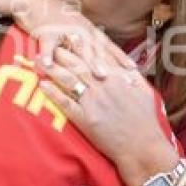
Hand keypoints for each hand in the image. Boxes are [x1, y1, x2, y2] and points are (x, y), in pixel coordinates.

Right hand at [12, 0, 135, 79]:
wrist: (34, 0)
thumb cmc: (55, 17)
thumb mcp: (76, 27)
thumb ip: (87, 42)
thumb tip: (102, 59)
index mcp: (89, 30)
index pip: (109, 46)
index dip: (122, 59)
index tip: (134, 72)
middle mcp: (81, 29)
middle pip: (98, 49)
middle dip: (113, 65)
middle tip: (124, 79)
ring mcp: (64, 30)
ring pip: (79, 47)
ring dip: (89, 60)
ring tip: (97, 74)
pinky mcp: (46, 32)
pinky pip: (48, 45)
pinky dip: (48, 55)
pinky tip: (48, 67)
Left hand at [38, 46, 178, 185]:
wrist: (143, 148)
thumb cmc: (146, 122)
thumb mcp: (144, 93)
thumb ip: (134, 78)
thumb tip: (127, 67)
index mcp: (117, 79)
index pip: (94, 58)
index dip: (81, 47)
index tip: (70, 37)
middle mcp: (103, 87)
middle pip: (77, 66)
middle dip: (62, 54)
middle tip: (49, 44)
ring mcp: (93, 103)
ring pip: (68, 80)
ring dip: (52, 69)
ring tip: (39, 61)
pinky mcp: (85, 119)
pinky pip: (65, 103)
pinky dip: (53, 93)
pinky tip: (42, 85)